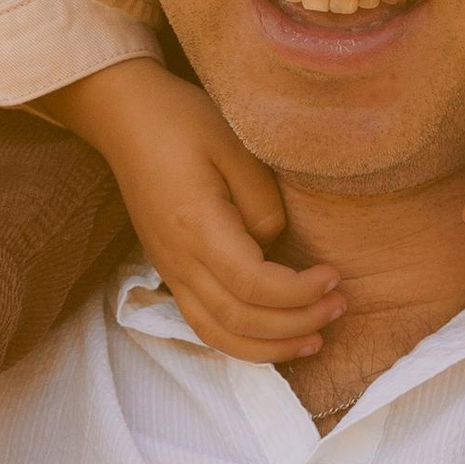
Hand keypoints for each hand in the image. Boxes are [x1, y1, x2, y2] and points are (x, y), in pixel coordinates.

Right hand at [46, 61, 339, 362]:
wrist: (126, 117)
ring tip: (315, 338)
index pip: (253, 286)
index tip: (333, 276)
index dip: (299, 292)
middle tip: (339, 306)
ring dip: (270, 346)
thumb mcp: (235, 148)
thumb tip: (274, 246)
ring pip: (218, 334)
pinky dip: (242, 341)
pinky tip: (274, 337)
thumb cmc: (183, 123)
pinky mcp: (170, 270)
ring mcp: (169, 270)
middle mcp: (178, 260)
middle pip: (240, 319)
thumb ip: (262, 205)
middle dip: (296, 323)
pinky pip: (204, 324)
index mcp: (197, 228)